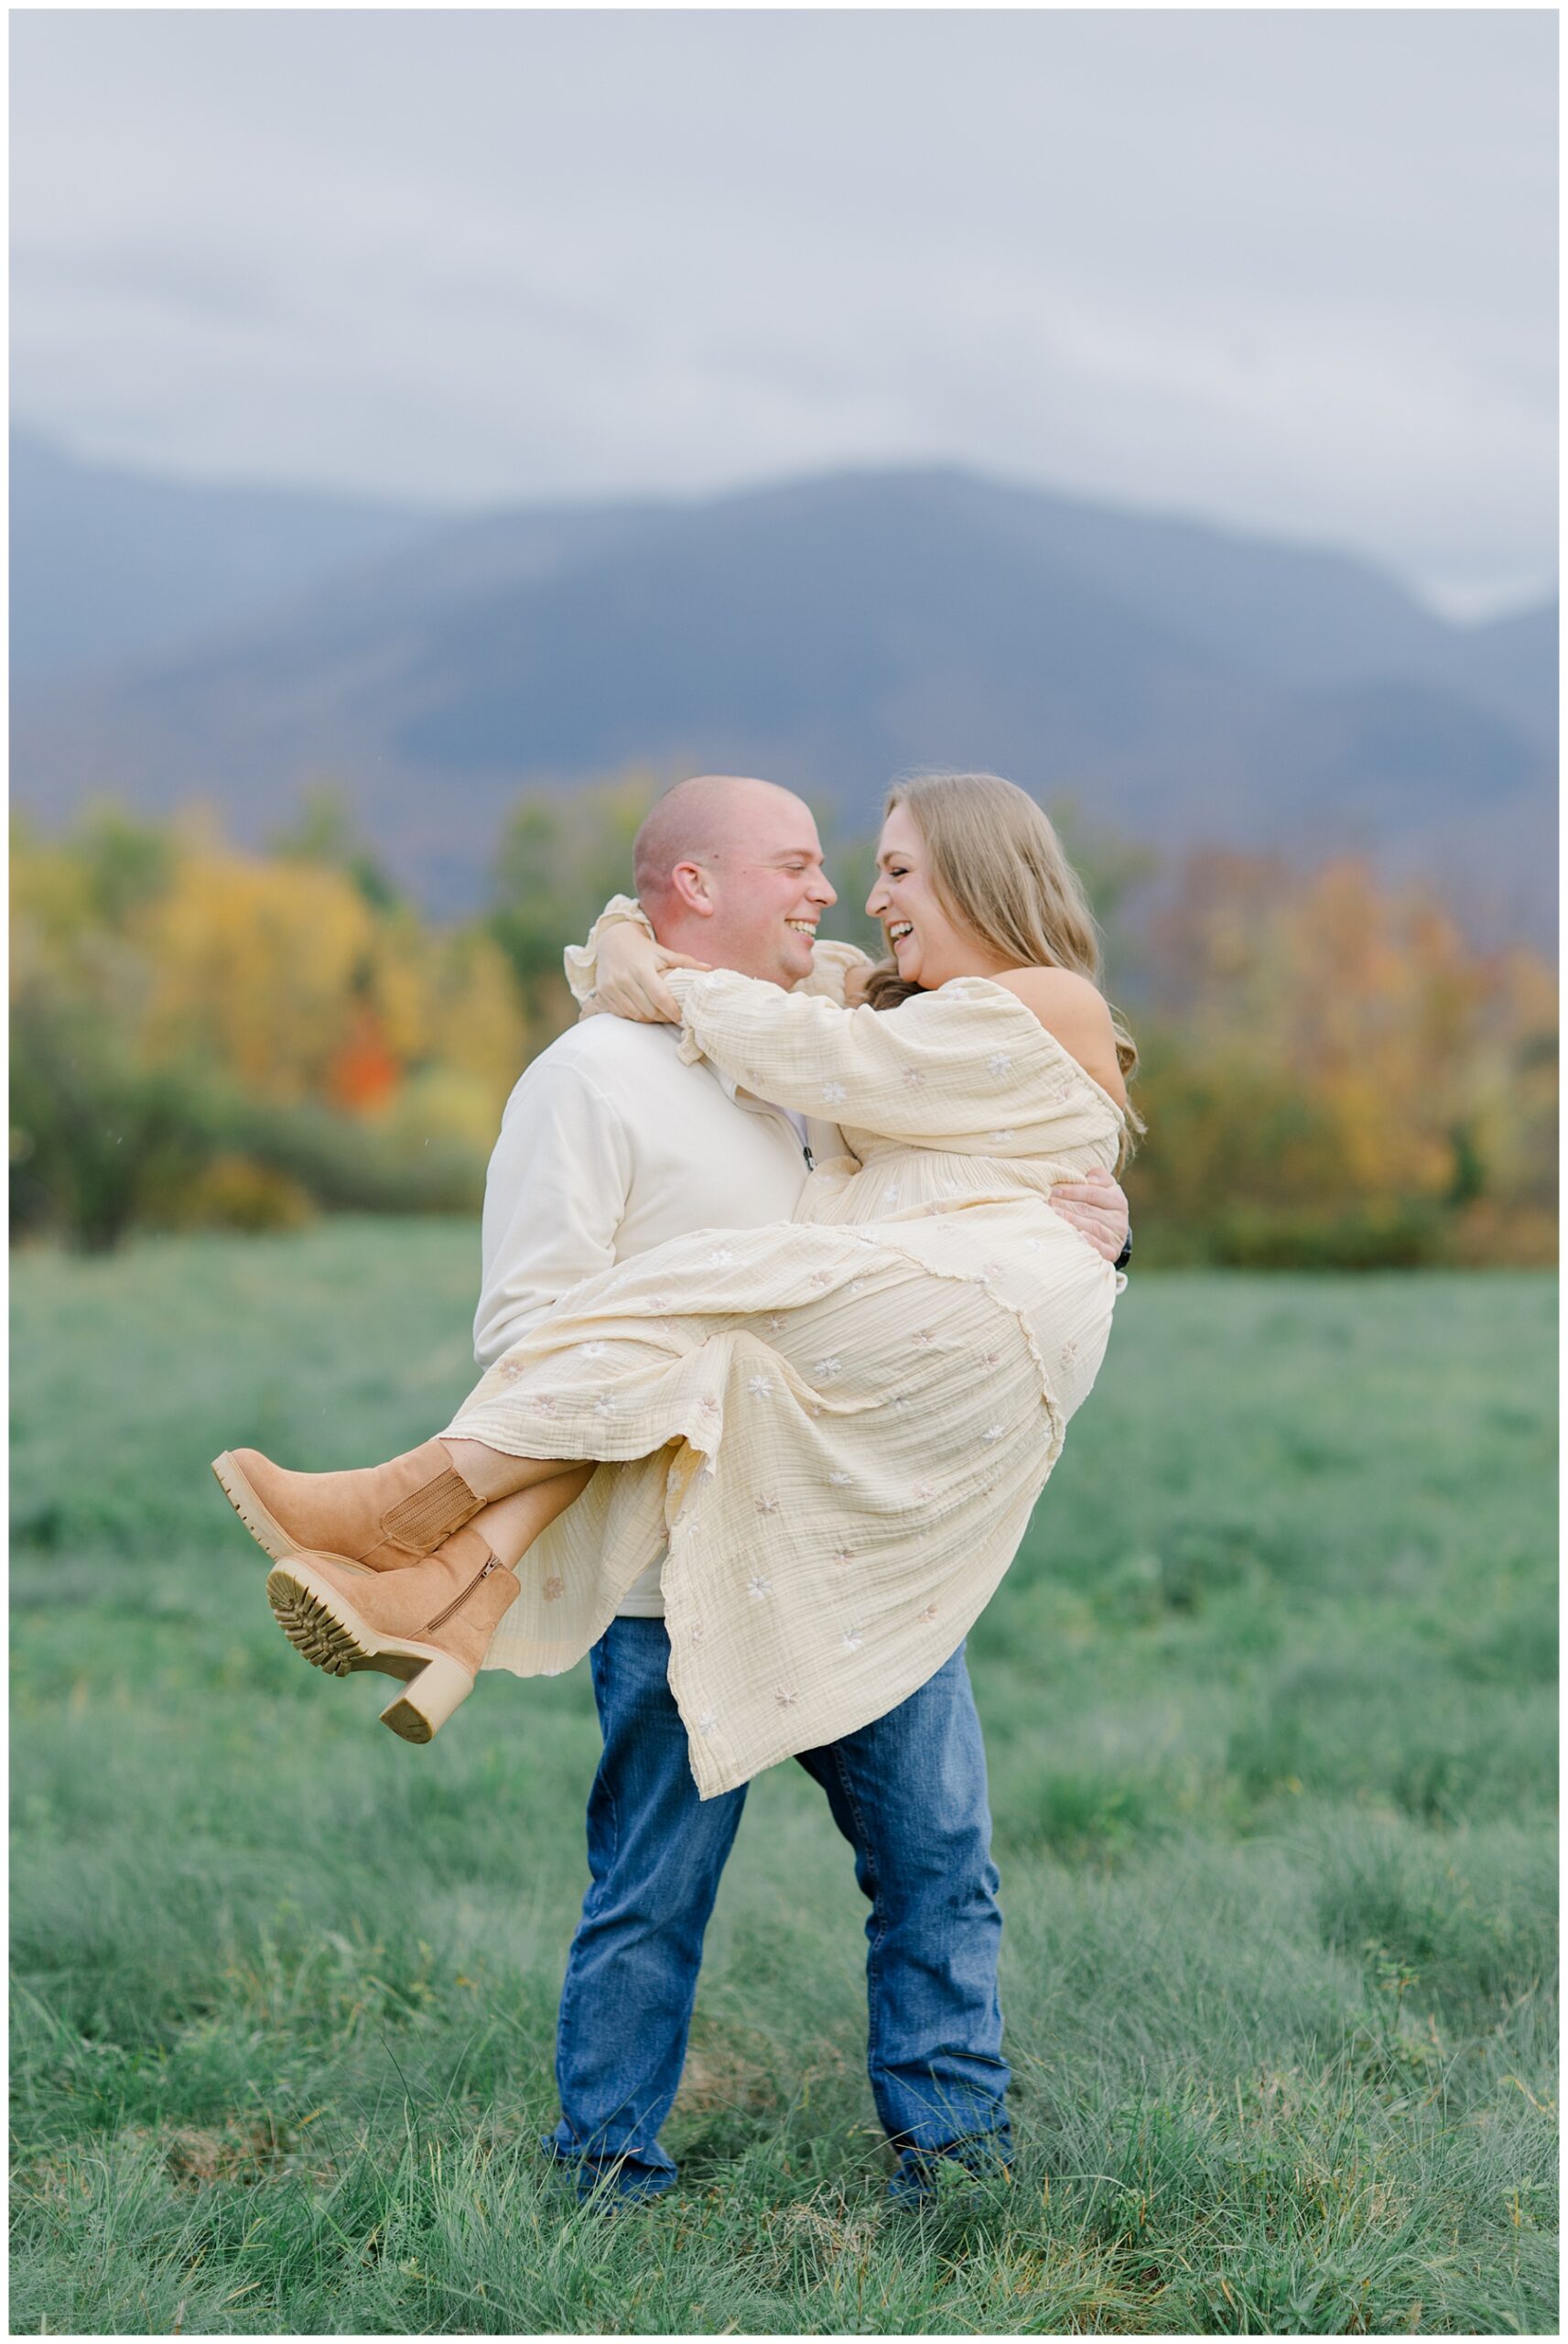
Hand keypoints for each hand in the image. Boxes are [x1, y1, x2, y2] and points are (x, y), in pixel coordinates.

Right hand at [586, 922, 711, 1022]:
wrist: (612, 941)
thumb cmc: (643, 949)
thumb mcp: (663, 953)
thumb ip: (686, 962)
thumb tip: (710, 969)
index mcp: (642, 968)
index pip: (659, 997)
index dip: (672, 1011)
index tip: (682, 1017)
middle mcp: (624, 979)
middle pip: (648, 1010)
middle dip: (663, 1017)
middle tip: (673, 1017)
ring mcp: (611, 987)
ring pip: (635, 1015)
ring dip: (649, 1019)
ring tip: (660, 1015)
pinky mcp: (602, 994)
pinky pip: (621, 1014)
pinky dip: (634, 1016)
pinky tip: (643, 1011)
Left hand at [1048, 1165, 1128, 1262]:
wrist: (1111, 1237)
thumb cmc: (1098, 1207)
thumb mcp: (1103, 1190)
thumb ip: (1097, 1178)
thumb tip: (1089, 1177)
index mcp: (1117, 1199)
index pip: (1093, 1192)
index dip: (1072, 1190)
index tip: (1053, 1189)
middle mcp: (1119, 1218)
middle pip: (1089, 1210)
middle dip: (1066, 1205)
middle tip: (1048, 1203)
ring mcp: (1116, 1236)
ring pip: (1093, 1227)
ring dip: (1072, 1221)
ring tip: (1054, 1216)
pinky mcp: (1112, 1252)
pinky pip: (1102, 1247)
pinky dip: (1090, 1242)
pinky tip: (1077, 1236)